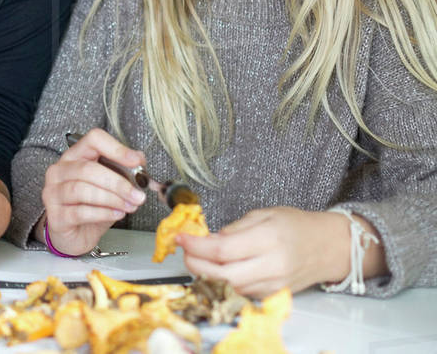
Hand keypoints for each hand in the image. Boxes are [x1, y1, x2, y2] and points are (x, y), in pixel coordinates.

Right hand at [40, 128, 145, 255]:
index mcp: (74, 157)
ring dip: (112, 199)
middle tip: (137, 195)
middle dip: (118, 183)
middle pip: (88, 169)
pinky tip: (116, 214)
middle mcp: (60, 171)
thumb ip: (123, 170)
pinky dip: (103, 213)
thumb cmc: (90, 207)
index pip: (92, 140)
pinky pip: (80, 212)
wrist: (74, 235)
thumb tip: (139, 159)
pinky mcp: (56, 216)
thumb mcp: (109, 186)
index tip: (136, 162)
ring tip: (129, 206)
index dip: (116, 149)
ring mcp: (53, 193)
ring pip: (82, 190)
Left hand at [177, 206, 368, 296]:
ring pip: (230, 287)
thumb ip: (234, 229)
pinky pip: (243, 292)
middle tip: (185, 251)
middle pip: (223, 274)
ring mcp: (274, 284)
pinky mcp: (275, 294)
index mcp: (268, 239)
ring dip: (208, 274)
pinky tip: (218, 269)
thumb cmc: (298, 226)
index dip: (196, 246)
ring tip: (199, 258)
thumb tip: (208, 239)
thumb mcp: (264, 214)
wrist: (330, 247)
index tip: (180, 238)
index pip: (223, 250)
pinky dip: (225, 282)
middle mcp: (272, 265)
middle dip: (196, 264)